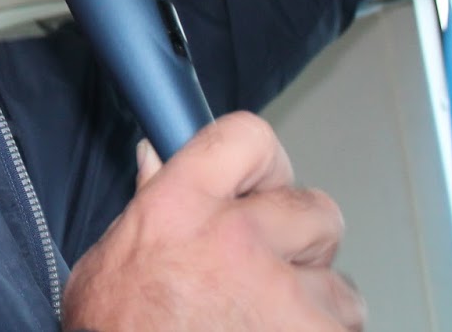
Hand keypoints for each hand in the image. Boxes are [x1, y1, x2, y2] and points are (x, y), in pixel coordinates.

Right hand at [61, 112, 362, 331]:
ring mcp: (282, 298)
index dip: (265, 166)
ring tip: (267, 330)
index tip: (263, 189)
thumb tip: (154, 158)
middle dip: (303, 246)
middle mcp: (237, 240)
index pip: (249, 139)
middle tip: (267, 279)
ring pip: (341, 290)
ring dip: (316, 312)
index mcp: (181, 207)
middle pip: (317, 212)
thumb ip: (149, 205)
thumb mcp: (109, 263)